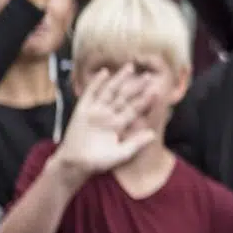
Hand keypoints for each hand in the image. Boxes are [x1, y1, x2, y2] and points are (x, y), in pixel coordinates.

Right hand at [54, 65, 157, 180]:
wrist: (75, 164)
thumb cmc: (98, 161)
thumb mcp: (121, 154)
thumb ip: (136, 143)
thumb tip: (153, 134)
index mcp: (119, 124)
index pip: (135, 109)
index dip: (145, 100)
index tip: (157, 90)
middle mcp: (109, 115)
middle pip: (125, 96)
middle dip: (136, 86)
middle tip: (148, 75)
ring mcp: (96, 111)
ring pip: (110, 91)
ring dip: (119, 79)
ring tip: (130, 67)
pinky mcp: (82, 111)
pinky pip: (91, 94)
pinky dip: (97, 83)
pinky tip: (105, 73)